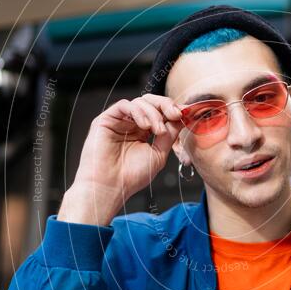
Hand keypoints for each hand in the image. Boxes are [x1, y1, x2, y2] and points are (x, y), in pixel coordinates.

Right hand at [58, 94, 183, 224]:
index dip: (173, 110)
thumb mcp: (158, 154)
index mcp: (143, 132)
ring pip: (139, 102)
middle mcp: (131, 124)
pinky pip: (124, 105)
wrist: (109, 187)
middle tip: (176, 114)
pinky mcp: (106, 120)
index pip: (160, 113)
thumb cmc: (131, 176)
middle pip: (150, 102)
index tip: (185, 114)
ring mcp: (119, 121)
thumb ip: (169, 135)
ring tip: (158, 131)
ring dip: (154, 113)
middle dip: (166, 105)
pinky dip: (138, 111)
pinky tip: (145, 126)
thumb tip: (181, 118)